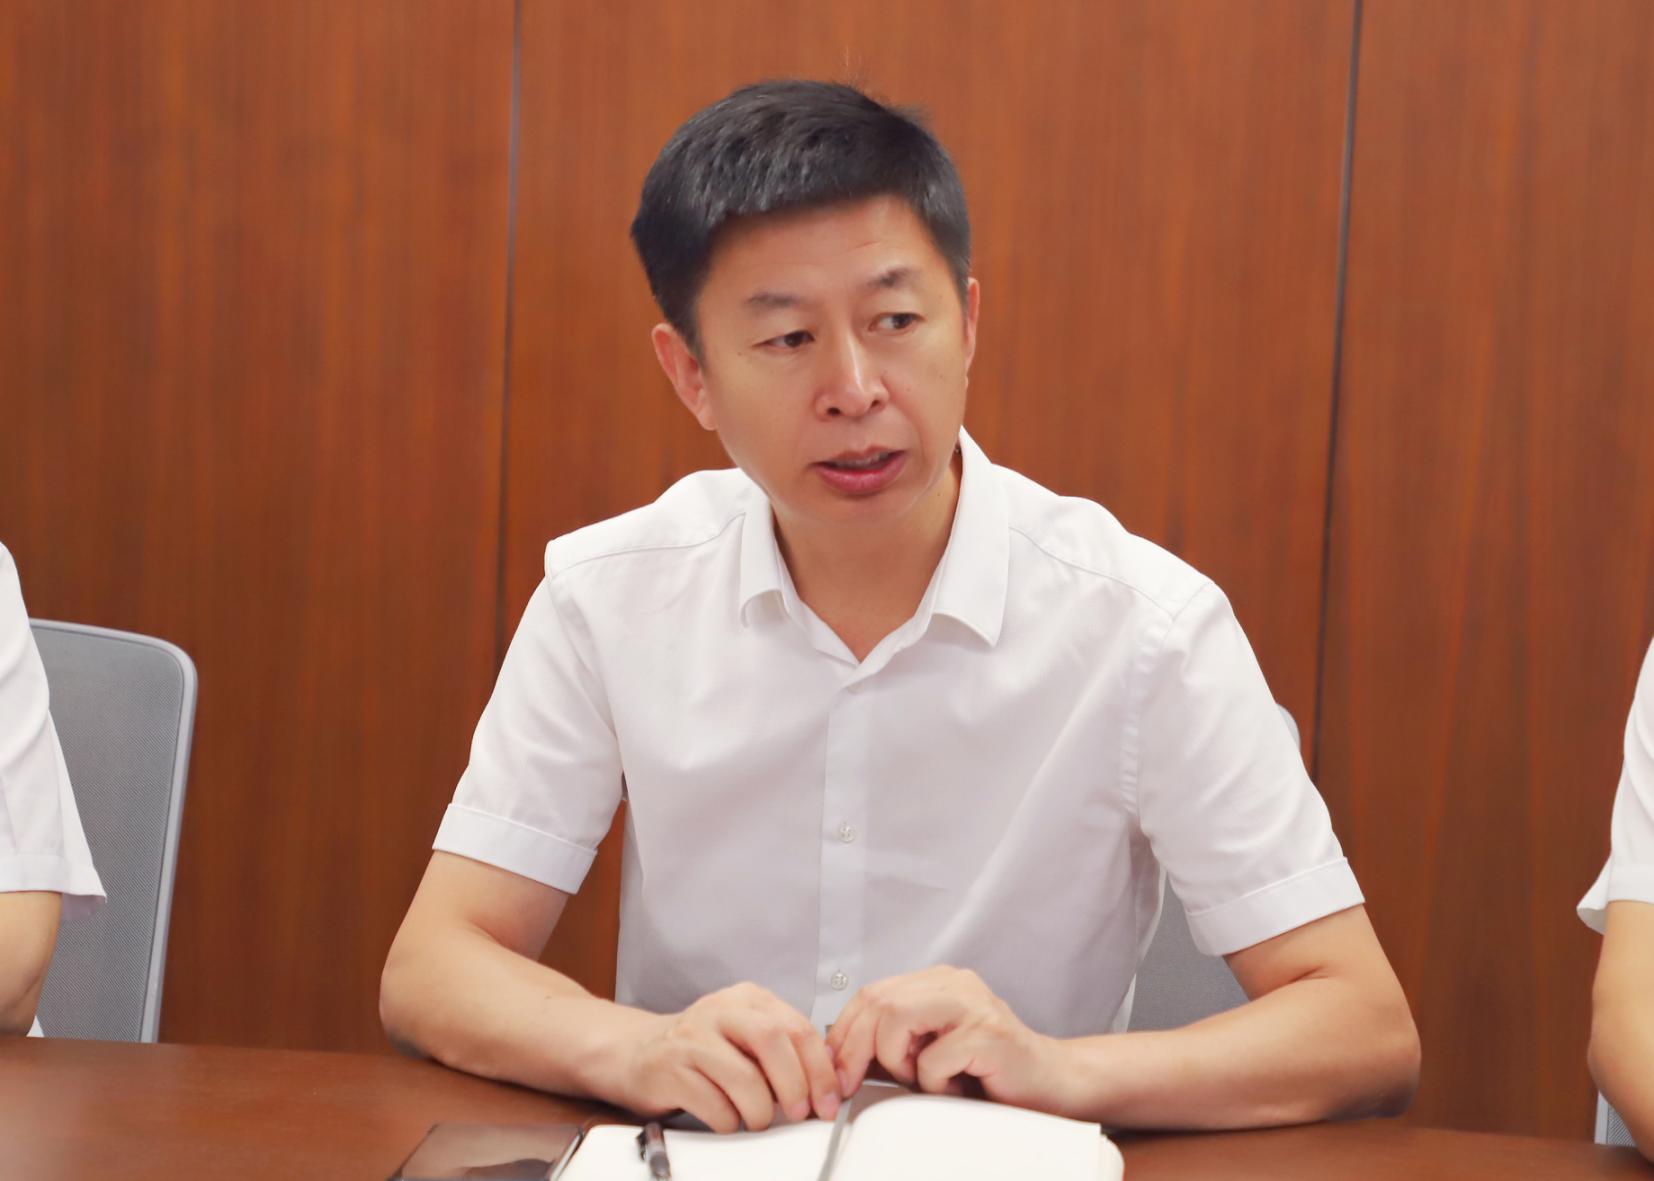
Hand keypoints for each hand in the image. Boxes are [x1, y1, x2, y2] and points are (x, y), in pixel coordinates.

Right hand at [612, 982, 840, 1132]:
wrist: (637, 1052)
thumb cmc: (702, 1049)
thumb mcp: (745, 1035)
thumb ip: (783, 1049)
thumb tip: (826, 1081)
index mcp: (747, 998)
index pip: (797, 1027)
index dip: (820, 1069)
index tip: (829, 1101)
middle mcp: (719, 1010)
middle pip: (773, 1041)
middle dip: (795, 1085)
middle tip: (800, 1113)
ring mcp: (691, 1037)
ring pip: (744, 1077)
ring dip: (761, 1111)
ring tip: (758, 1119)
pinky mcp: (669, 1069)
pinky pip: (714, 1105)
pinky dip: (729, 1122)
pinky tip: (726, 1118)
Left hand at [826, 966, 1069, 1112]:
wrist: (1051, 1086)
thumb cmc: (989, 1073)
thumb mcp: (929, 1053)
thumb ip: (892, 1045)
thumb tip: (838, 1058)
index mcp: (937, 982)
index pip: (871, 993)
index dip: (844, 1033)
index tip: (834, 1070)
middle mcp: (954, 982)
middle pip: (878, 1002)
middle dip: (855, 1050)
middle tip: (852, 1086)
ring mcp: (973, 1004)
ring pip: (897, 1019)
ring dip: (898, 1062)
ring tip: (924, 1080)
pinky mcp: (989, 1033)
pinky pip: (934, 1060)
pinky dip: (935, 1084)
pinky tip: (959, 1087)